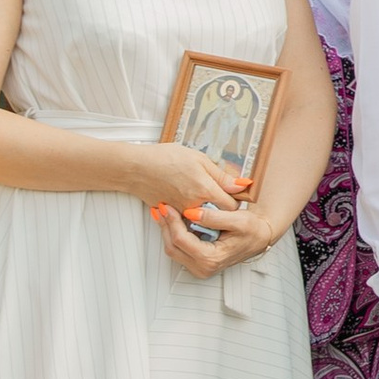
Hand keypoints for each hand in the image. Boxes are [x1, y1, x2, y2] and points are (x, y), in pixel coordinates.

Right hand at [126, 140, 249, 214]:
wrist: (135, 167)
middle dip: (220, 208)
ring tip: (199, 195)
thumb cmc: (165, 158)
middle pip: (217, 215)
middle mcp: (193, 206)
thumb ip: (222, 176)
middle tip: (217, 194)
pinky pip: (186, 219)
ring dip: (205, 211)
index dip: (235, 201)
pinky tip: (186, 199)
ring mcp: (180, 212)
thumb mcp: (200, 160)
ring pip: (201, 219)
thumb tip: (243, 185)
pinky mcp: (170, 215)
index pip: (232, 207)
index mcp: (205, 190)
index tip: (232, 194)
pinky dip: (189, 212)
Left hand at [155, 196, 280, 280]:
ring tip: (165, 213)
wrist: (260, 238)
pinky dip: (173, 234)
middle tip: (161, 207)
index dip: (172, 222)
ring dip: (167, 230)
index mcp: (211, 259)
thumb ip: (214, 217)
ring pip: (172, 249)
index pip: (181, 240)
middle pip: (172, 246)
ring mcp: (198, 268)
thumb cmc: (253, 231)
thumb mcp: (238, 220)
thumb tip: (191, 213)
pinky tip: (173, 222)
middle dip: (165, 225)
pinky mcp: (196, 263)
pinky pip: (178, 250)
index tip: (167, 206)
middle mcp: (203, 268)